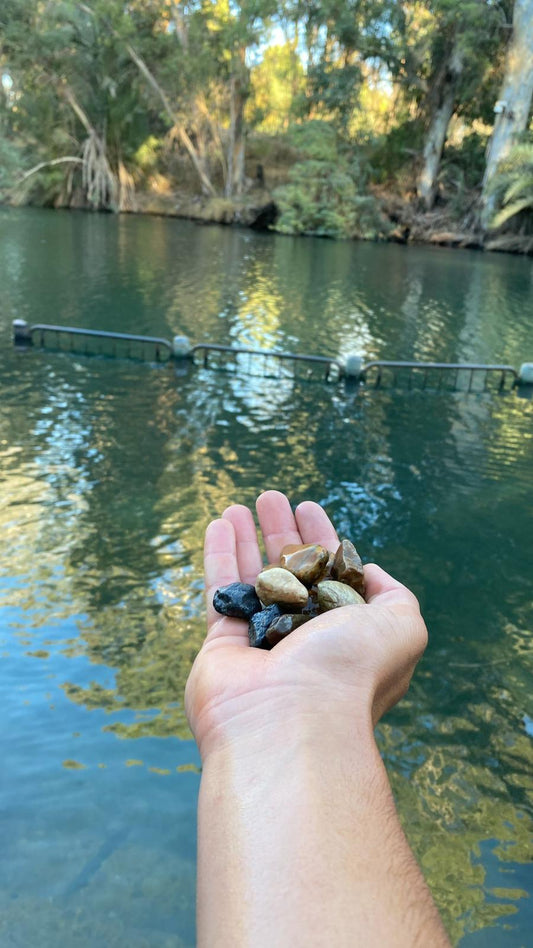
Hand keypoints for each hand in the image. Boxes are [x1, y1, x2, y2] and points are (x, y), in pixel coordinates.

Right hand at [185, 490, 426, 760]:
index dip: (323, 538)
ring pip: (252, 578)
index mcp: (346, 633)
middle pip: (291, 572)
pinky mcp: (222, 645)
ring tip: (239, 503)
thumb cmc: (349, 670)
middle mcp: (304, 637)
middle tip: (272, 497)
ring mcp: (261, 641)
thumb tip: (369, 572)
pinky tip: (219, 523)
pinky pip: (220, 592)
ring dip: (246, 537)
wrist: (289, 720)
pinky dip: (219, 556)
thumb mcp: (402, 626)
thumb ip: (395, 596)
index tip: (309, 507)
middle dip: (282, 532)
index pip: (333, 576)